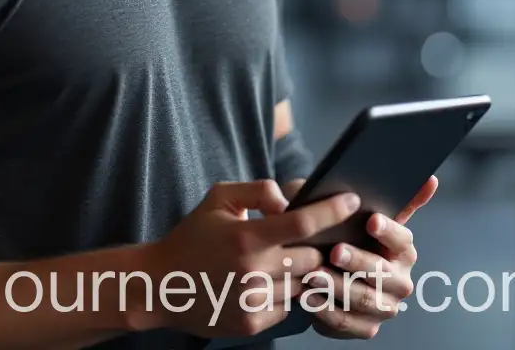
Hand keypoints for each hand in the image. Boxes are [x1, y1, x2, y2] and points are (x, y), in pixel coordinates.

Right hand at [130, 180, 362, 341]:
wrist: (162, 283)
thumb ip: (257, 190)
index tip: (352, 200)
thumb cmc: (193, 235)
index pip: (303, 223)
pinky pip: (287, 307)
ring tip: (283, 261)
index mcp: (246, 236)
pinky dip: (285, 293)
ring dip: (301, 272)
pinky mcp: (253, 323)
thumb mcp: (218, 198)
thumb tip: (289, 200)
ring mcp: (254, 300)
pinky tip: (266, 282)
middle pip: (311, 259)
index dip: (332, 211)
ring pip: (303, 285)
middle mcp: (254, 270)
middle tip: (312, 239)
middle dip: (316, 247)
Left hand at [306, 176, 437, 339]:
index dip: (388, 230)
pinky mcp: (365, 326)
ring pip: (363, 298)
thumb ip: (383, 193)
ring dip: (338, 286)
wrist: (321, 264)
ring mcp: (384, 306)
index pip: (402, 238)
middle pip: (382, 272)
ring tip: (313, 274)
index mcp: (401, 249)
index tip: (371, 220)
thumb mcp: (351, 207)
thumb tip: (431, 179)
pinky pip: (346, 322)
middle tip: (335, 250)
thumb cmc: (340, 230)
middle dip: (358, 261)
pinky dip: (326, 310)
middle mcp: (399, 279)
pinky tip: (308, 297)